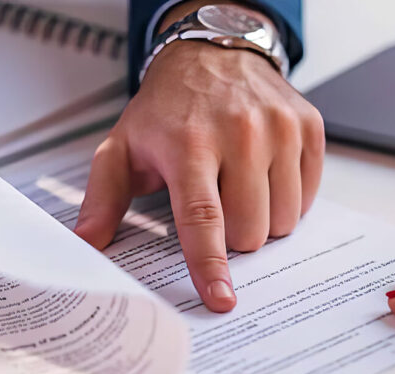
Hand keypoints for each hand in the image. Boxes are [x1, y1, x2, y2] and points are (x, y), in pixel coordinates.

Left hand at [74, 5, 323, 312]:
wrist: (213, 53)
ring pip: (284, 219)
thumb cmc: (167, 108)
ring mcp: (280, 127)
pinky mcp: (308, 126)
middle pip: (250, 230)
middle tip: (217, 208)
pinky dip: (287, 198)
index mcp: (189, 144)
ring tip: (239, 188)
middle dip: (233, 237)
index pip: (203, 219)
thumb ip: (103, 199)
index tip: (221, 299)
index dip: (210, 265)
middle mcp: (241, 133)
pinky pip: (308, 195)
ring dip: (262, 220)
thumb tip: (86, 244)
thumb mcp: (123, 147)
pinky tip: (265, 174)